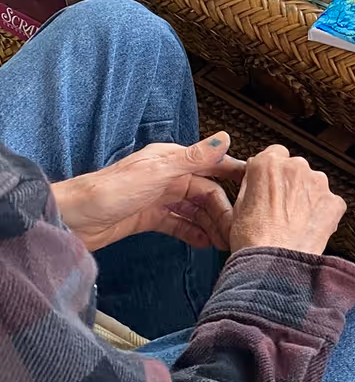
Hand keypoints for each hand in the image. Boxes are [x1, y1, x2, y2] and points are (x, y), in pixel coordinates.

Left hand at [53, 132, 242, 253]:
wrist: (72, 220)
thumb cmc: (108, 192)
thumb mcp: (157, 172)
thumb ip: (193, 157)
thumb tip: (225, 138)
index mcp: (171, 160)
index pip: (211, 165)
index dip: (234, 175)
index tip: (255, 186)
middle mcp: (167, 176)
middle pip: (205, 192)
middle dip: (223, 209)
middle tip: (238, 229)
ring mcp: (157, 198)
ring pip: (193, 210)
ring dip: (210, 223)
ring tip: (225, 240)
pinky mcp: (148, 218)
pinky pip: (178, 223)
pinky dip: (192, 232)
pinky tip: (205, 242)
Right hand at [229, 145, 345, 256]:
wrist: (274, 264)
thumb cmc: (252, 240)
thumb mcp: (238, 205)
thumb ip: (251, 183)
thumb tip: (256, 175)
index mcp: (268, 163)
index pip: (274, 153)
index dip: (272, 171)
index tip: (270, 184)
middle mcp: (296, 166)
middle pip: (295, 168)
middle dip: (290, 184)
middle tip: (280, 210)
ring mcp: (318, 183)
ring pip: (313, 184)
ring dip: (306, 197)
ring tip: (294, 223)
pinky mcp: (334, 201)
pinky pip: (329, 203)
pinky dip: (322, 213)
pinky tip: (308, 229)